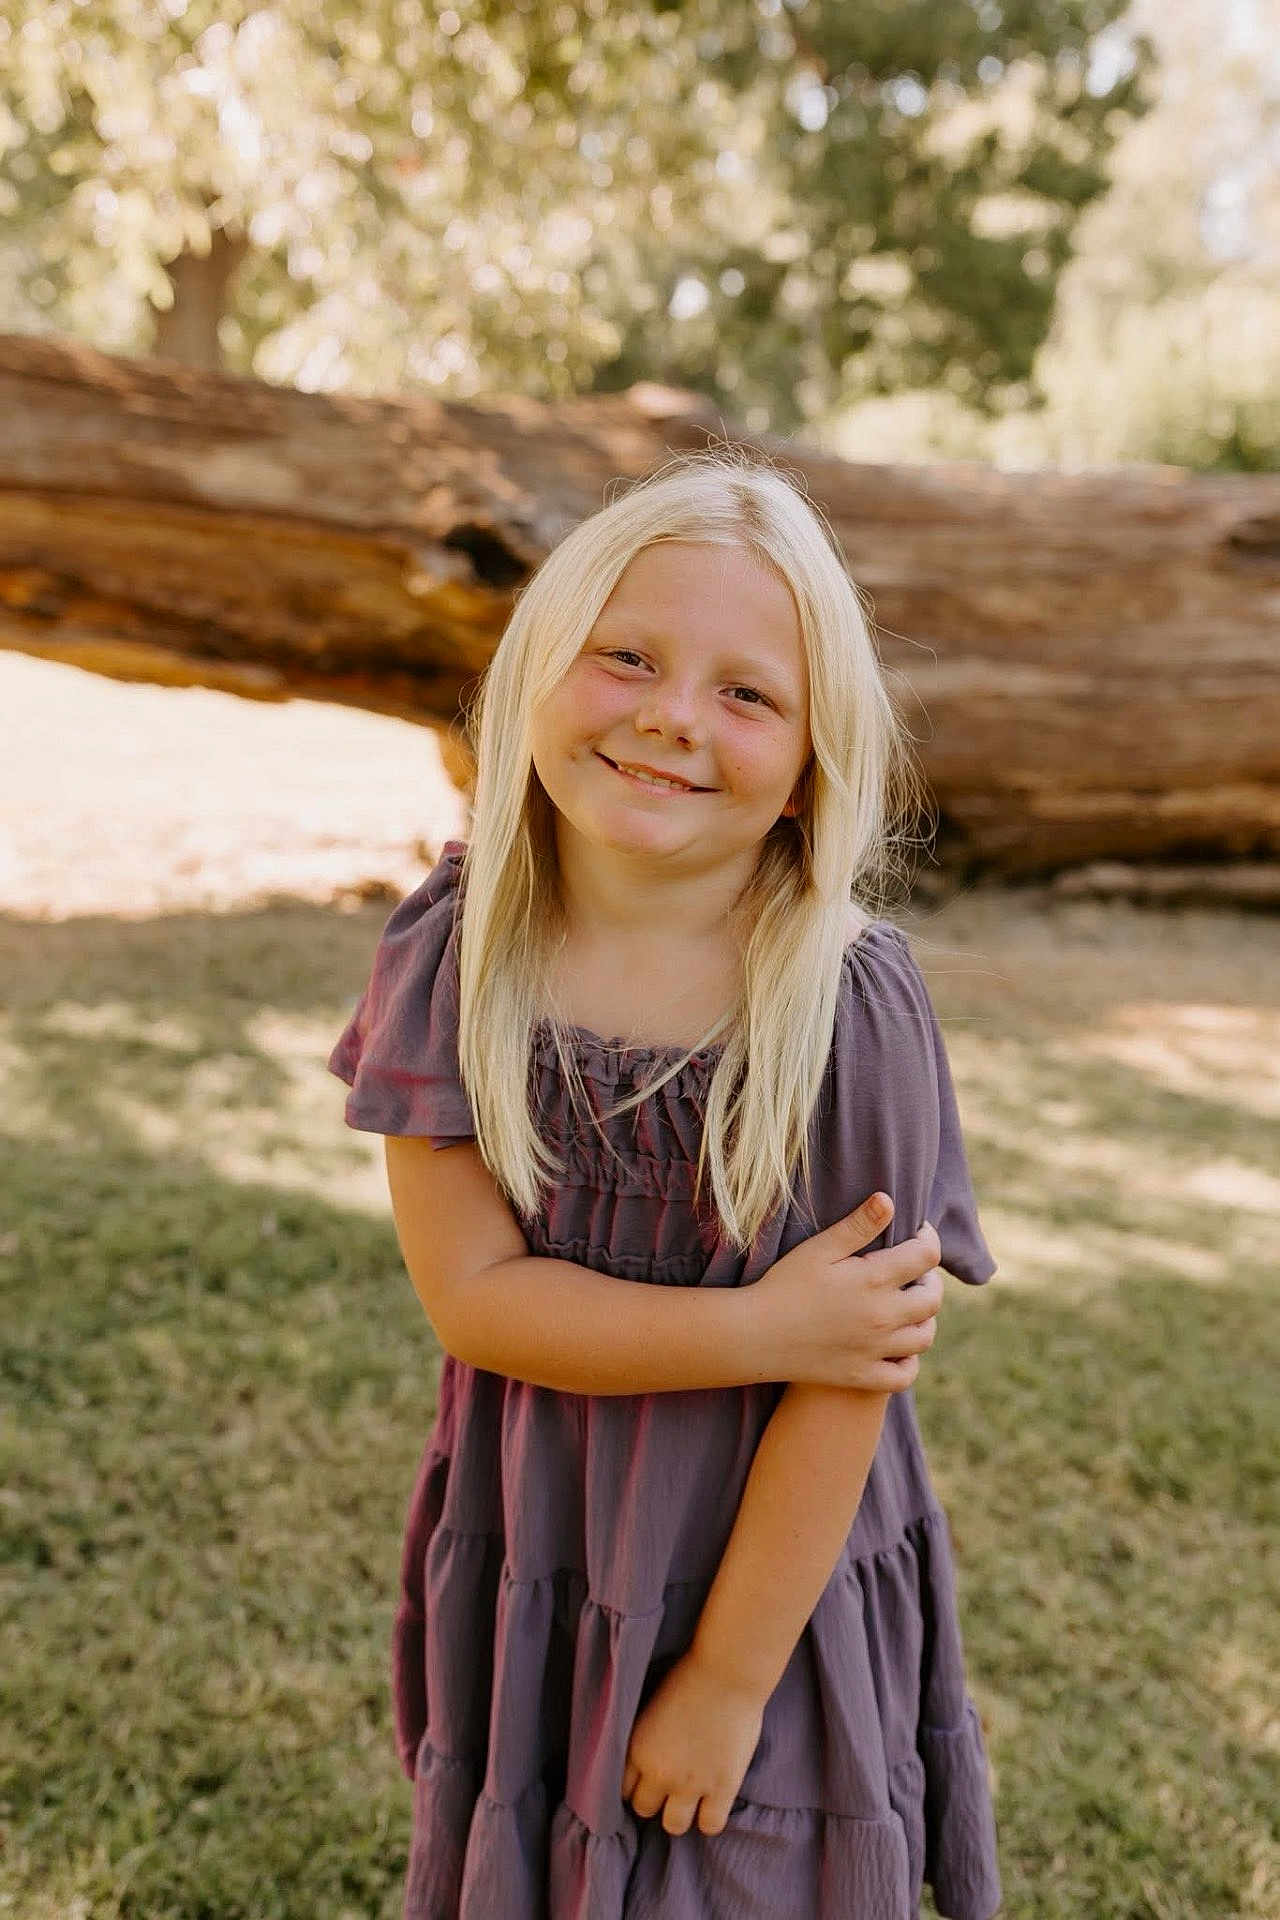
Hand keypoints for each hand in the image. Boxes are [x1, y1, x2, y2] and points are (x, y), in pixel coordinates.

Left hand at [622, 1650, 763, 1837]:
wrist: (727, 1672)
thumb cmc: (690, 1678)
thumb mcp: (652, 1707)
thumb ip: (645, 1739)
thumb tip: (645, 1759)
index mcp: (638, 1749)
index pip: (623, 1790)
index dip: (637, 1786)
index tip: (648, 1781)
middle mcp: (659, 1772)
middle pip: (645, 1809)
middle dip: (656, 1799)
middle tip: (671, 1787)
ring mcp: (691, 1784)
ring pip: (674, 1826)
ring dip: (680, 1814)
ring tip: (691, 1799)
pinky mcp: (722, 1788)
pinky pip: (710, 1826)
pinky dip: (710, 1818)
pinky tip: (713, 1802)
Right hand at [752, 1194, 941, 1391]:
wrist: (753, 1335)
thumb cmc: (782, 1285)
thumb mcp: (818, 1249)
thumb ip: (857, 1225)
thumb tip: (889, 1200)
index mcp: (874, 1280)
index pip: (926, 1256)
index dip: (928, 1239)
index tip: (917, 1232)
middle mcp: (883, 1317)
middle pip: (932, 1299)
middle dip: (930, 1279)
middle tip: (914, 1270)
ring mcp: (874, 1351)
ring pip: (924, 1337)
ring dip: (923, 1318)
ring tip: (908, 1306)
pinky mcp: (862, 1376)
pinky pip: (904, 1375)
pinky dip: (909, 1362)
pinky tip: (897, 1348)